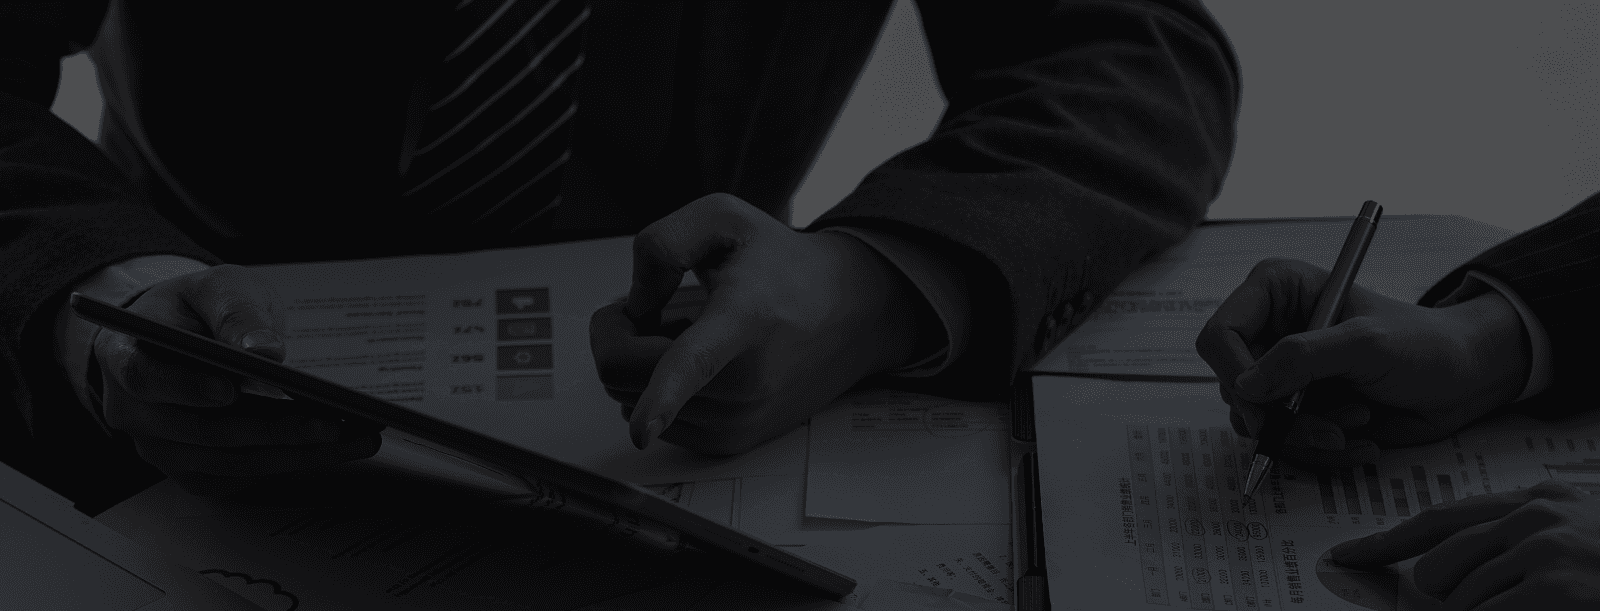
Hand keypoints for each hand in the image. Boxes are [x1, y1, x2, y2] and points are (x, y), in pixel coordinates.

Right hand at [95, 264, 381, 496]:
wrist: (187, 333)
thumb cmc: (199, 308)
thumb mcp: (218, 288)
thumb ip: (236, 313)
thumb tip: (265, 352)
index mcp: (126, 356)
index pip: (146, 379)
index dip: (186, 388)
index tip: (230, 390)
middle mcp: (135, 412)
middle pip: (201, 432)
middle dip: (271, 429)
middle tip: (330, 422)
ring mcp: (164, 447)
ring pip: (229, 461)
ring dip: (295, 453)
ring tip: (353, 438)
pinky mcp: (196, 468)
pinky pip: (244, 475)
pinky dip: (293, 462)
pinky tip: (338, 448)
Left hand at [589, 193, 931, 453]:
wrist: (851, 311)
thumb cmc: (782, 264)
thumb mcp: (724, 218)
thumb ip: (662, 246)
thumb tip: (634, 307)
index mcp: (744, 318)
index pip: (694, 363)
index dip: (662, 397)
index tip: (644, 429)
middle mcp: (746, 380)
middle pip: (624, 375)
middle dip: (617, 335)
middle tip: (654, 308)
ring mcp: (740, 419)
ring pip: (631, 402)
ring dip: (642, 365)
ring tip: (691, 334)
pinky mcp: (733, 442)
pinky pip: (658, 422)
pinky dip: (661, 393)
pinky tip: (702, 364)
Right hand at [1193, 258, 1529, 467]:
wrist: (1462, 379)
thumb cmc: (1424, 344)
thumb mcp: (1367, 343)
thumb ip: (1303, 358)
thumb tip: (1246, 386)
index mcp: (1275, 292)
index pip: (1220, 335)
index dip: (1236, 374)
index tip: (1267, 408)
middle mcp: (1269, 331)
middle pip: (1234, 387)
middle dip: (1283, 417)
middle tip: (1332, 428)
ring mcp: (1281, 374)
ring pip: (1256, 422)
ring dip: (1306, 435)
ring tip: (1358, 422)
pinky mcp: (1296, 408)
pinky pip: (1282, 443)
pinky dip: (1320, 451)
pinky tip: (1360, 440)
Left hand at [1330, 479, 1599, 609]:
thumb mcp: (1569, 531)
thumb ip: (1512, 539)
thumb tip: (1442, 572)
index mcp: (1532, 499)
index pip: (1439, 519)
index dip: (1385, 541)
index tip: (1343, 557)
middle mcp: (1534, 516)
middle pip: (1439, 567)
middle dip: (1445, 599)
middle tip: (1487, 604)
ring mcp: (1547, 549)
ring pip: (1462, 600)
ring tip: (1539, 602)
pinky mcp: (1559, 587)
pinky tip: (1545, 609)